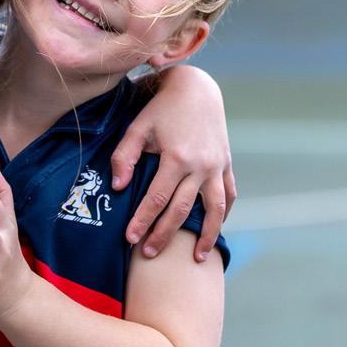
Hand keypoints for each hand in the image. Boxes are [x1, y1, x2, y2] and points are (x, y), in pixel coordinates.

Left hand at [111, 66, 234, 262]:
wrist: (196, 89)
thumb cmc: (161, 109)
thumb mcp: (137, 128)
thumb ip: (124, 157)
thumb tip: (118, 188)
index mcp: (177, 158)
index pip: (157, 199)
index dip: (143, 220)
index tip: (130, 238)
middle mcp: (201, 166)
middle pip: (182, 210)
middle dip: (164, 234)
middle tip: (148, 254)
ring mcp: (217, 166)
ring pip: (215, 209)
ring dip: (207, 235)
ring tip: (196, 257)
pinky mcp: (226, 163)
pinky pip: (229, 194)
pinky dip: (224, 213)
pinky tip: (216, 228)